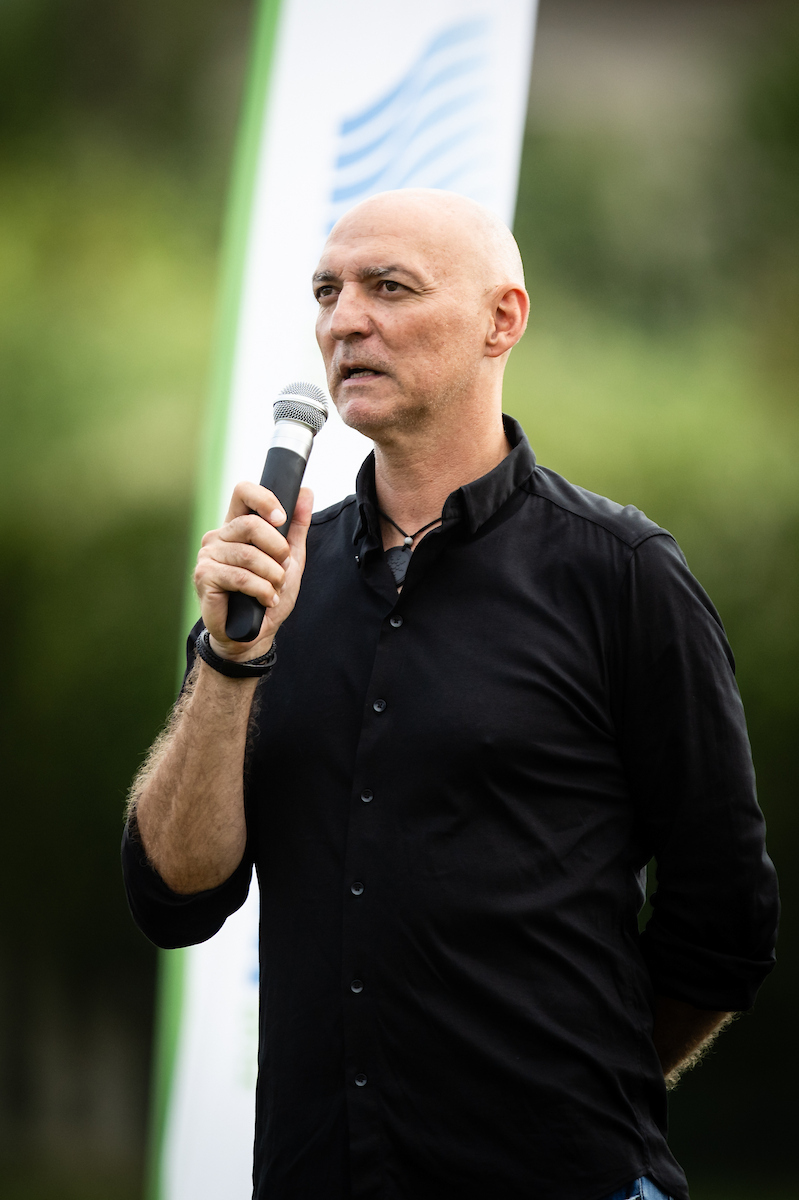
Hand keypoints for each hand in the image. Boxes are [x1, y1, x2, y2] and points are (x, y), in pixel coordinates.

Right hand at [194, 483, 313, 661]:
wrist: (252, 634)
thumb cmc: (267, 596)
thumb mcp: (290, 559)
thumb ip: (296, 527)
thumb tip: (306, 492)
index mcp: (237, 526)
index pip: (243, 492)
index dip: (264, 499)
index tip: (281, 519)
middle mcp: (218, 536)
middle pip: (250, 524)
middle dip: (277, 548)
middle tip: (282, 568)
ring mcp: (208, 555)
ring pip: (248, 555)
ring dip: (271, 575)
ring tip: (274, 589)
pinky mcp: (204, 576)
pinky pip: (240, 577)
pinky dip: (261, 590)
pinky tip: (266, 599)